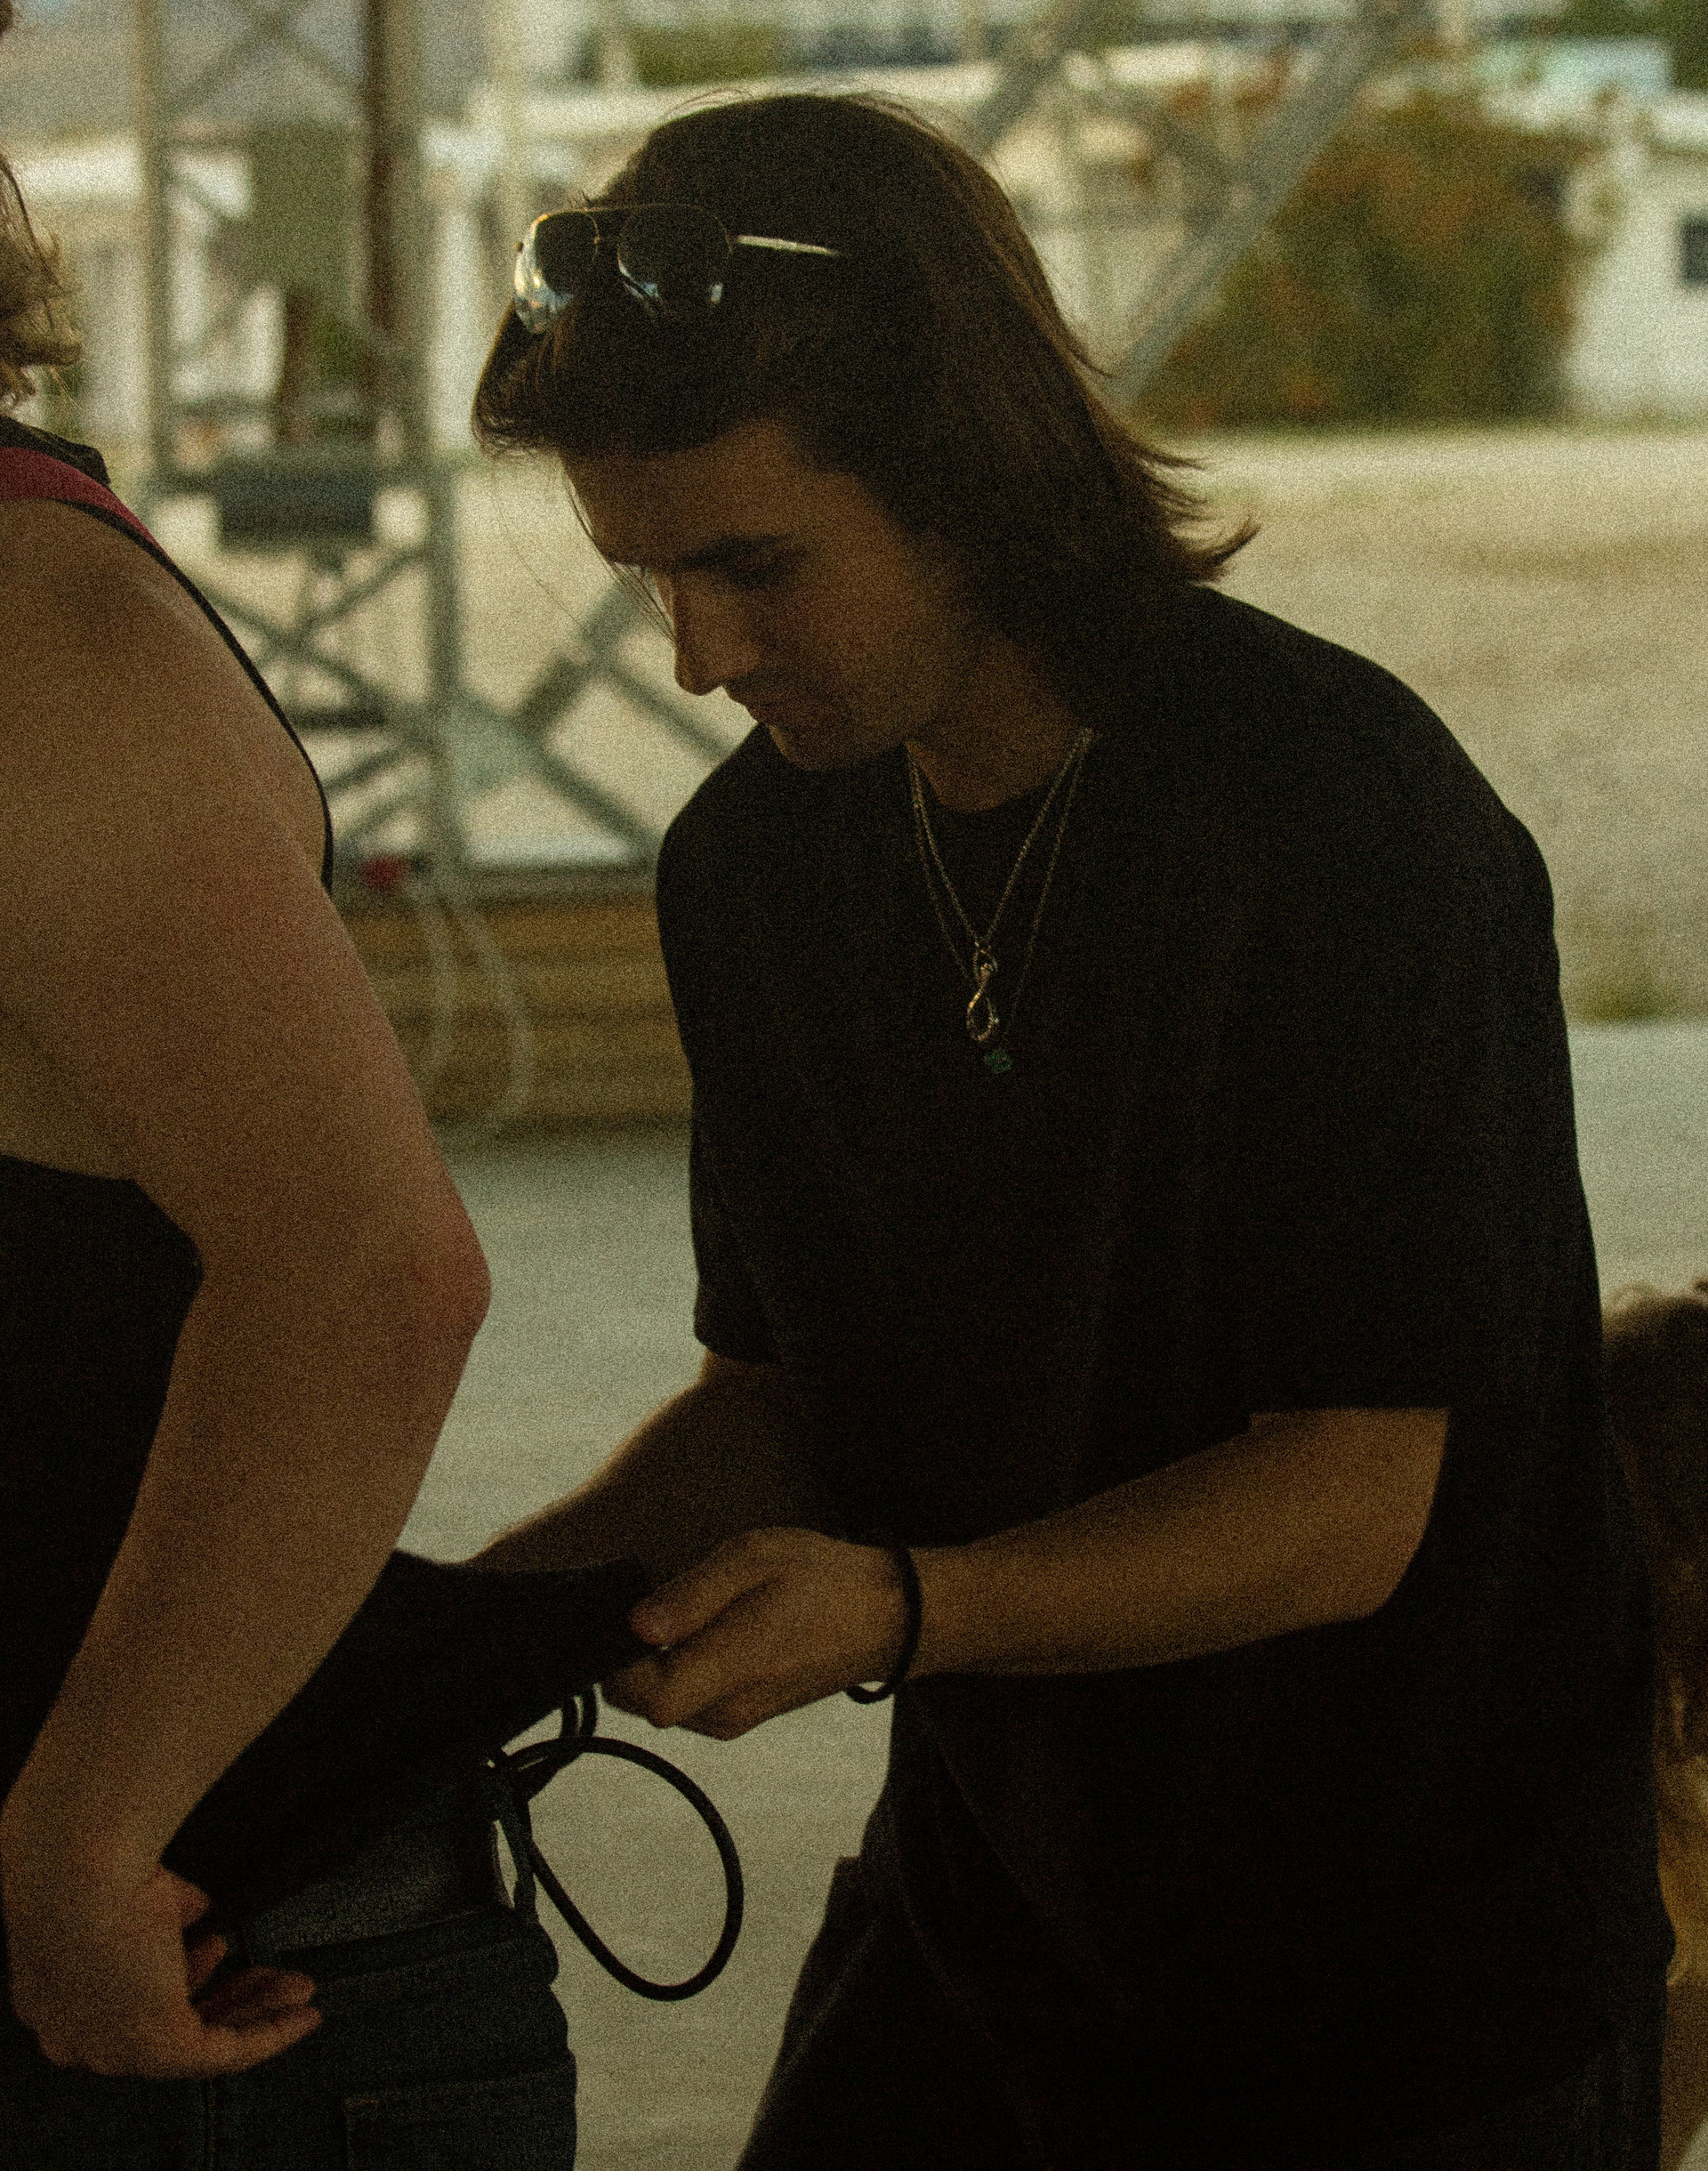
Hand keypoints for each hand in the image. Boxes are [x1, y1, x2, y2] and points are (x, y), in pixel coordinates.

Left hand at [1, 1835, 319, 2079]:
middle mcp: (80, 2034)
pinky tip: (301, 2016)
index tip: (222, 1949)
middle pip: (171, 2023)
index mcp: (58, 1995)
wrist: (78, 1872)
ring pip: (201, 2040)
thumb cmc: (92, 1868)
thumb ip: (170, 1911)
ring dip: (258, 2012)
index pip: (131, 1998)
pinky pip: (225, 2052)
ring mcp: (117, 2047)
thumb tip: (198, 1910)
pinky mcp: (157, 2049)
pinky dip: (270, 2034)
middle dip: (232, 1996)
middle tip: (274, 1978)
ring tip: (299, 1988)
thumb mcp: (139, 1890)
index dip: (186, 1971)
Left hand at [606, 1528, 914, 1737]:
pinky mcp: (741, 1717)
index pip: (646, 1697)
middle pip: (642, 1703)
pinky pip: (687, 1702)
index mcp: (734, 1667)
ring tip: (692, 1615)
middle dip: (630, 1660)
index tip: (625, 1617)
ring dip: (656, 1665)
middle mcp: (729, 1709)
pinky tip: (707, 1633)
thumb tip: (636, 1624)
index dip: (618, 1661)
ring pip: (661, 1704)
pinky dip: (679, 1672)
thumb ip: (692, 1594)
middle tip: (658, 1605)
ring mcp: (735, 1720)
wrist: (882, 1616)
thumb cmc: (821, 1579)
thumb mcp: (754, 1559)